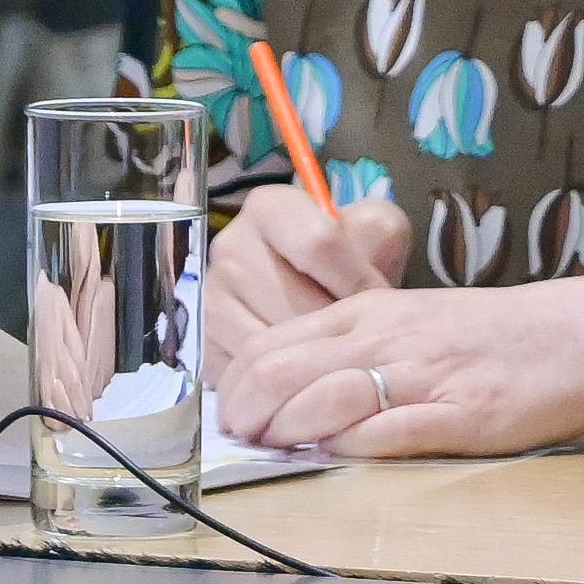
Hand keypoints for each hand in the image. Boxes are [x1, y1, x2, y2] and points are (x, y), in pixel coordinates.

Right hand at [205, 186, 407, 381]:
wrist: (319, 285)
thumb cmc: (351, 251)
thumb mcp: (377, 229)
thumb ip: (378, 242)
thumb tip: (363, 288)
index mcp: (270, 208)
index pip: (317, 242)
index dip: (356, 277)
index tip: (378, 296)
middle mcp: (230, 246)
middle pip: (291, 298)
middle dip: (334, 322)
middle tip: (360, 333)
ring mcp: (210, 295)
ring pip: (268, 339)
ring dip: (309, 352)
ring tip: (336, 349)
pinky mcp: (204, 340)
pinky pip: (247, 369)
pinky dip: (282, 376)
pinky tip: (308, 367)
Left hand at [218, 273, 583, 456]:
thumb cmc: (497, 336)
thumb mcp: (415, 323)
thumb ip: (356, 351)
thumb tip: (286, 396)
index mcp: (372, 313)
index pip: (270, 347)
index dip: (235, 390)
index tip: (230, 422)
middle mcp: (390, 338)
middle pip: (282, 376)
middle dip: (246, 419)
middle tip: (242, 445)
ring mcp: (427, 376)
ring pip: (324, 403)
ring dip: (288, 436)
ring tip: (280, 455)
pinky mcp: (464, 415)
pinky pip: (388, 435)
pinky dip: (351, 450)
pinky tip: (341, 458)